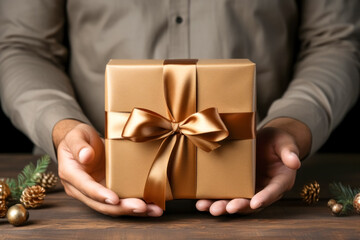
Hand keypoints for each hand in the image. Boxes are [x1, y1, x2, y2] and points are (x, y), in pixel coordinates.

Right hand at [53, 119, 162, 216]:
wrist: (81, 142)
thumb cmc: (78, 137)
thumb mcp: (76, 135)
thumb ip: (79, 145)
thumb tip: (86, 156)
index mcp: (72, 175)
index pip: (86, 187)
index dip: (100, 195)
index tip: (115, 199)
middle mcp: (82, 189)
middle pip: (101, 203)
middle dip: (122, 207)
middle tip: (142, 207)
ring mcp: (96, 192)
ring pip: (113, 207)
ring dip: (133, 210)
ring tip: (153, 210)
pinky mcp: (107, 191)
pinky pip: (121, 201)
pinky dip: (135, 204)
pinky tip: (152, 205)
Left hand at [196, 118, 310, 215]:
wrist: (267, 139)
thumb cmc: (279, 141)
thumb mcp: (286, 142)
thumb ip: (289, 152)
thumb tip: (295, 162)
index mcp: (280, 181)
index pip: (273, 191)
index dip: (264, 198)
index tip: (254, 203)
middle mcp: (264, 188)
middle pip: (251, 202)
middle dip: (238, 206)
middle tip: (225, 208)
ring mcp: (250, 188)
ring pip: (237, 201)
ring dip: (222, 206)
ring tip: (207, 208)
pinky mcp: (238, 184)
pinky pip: (226, 193)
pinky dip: (214, 198)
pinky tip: (201, 201)